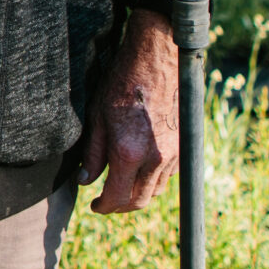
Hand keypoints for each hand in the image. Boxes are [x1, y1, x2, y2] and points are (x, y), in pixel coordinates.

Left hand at [81, 8, 178, 212]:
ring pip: (156, 191)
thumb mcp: (97, 118)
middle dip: (120, 207)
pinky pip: (168, 176)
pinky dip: (153, 180)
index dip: (103, 207)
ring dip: (138, 195)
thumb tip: (86, 181)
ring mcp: (173, 154)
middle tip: (106, 202)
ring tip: (121, 188)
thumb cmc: (122, 84)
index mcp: (129, 153)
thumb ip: (92, 154)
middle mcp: (155, 159)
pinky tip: (139, 171)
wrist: (155, 61)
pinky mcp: (182, 146)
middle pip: (139, 201)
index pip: (117, 198)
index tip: (94, 205)